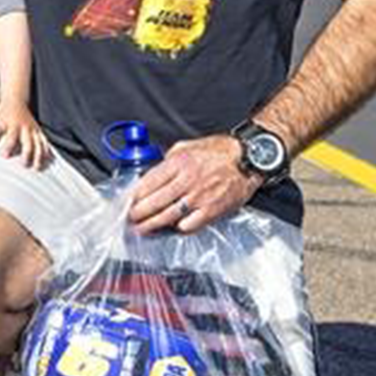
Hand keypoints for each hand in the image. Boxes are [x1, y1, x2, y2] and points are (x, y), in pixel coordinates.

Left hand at [0, 99, 51, 169]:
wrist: (16, 100)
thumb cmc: (4, 113)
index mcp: (13, 125)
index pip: (11, 137)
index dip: (8, 147)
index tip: (5, 156)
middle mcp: (25, 127)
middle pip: (28, 142)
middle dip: (27, 154)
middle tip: (24, 165)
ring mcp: (33, 129)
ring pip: (39, 144)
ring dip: (39, 156)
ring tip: (37, 167)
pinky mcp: (38, 130)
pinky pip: (45, 141)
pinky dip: (47, 151)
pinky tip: (47, 160)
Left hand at [127, 135, 261, 233]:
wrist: (248, 159)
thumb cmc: (219, 152)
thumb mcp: (187, 146)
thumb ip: (168, 160)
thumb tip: (153, 174)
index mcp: (178, 163)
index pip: (148, 182)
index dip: (134, 196)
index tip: (127, 202)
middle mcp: (186, 180)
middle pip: (154, 202)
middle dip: (138, 213)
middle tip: (130, 218)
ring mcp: (199, 197)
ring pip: (167, 216)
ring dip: (151, 225)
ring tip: (142, 229)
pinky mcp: (211, 210)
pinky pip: (189, 225)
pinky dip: (178, 229)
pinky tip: (171, 228)